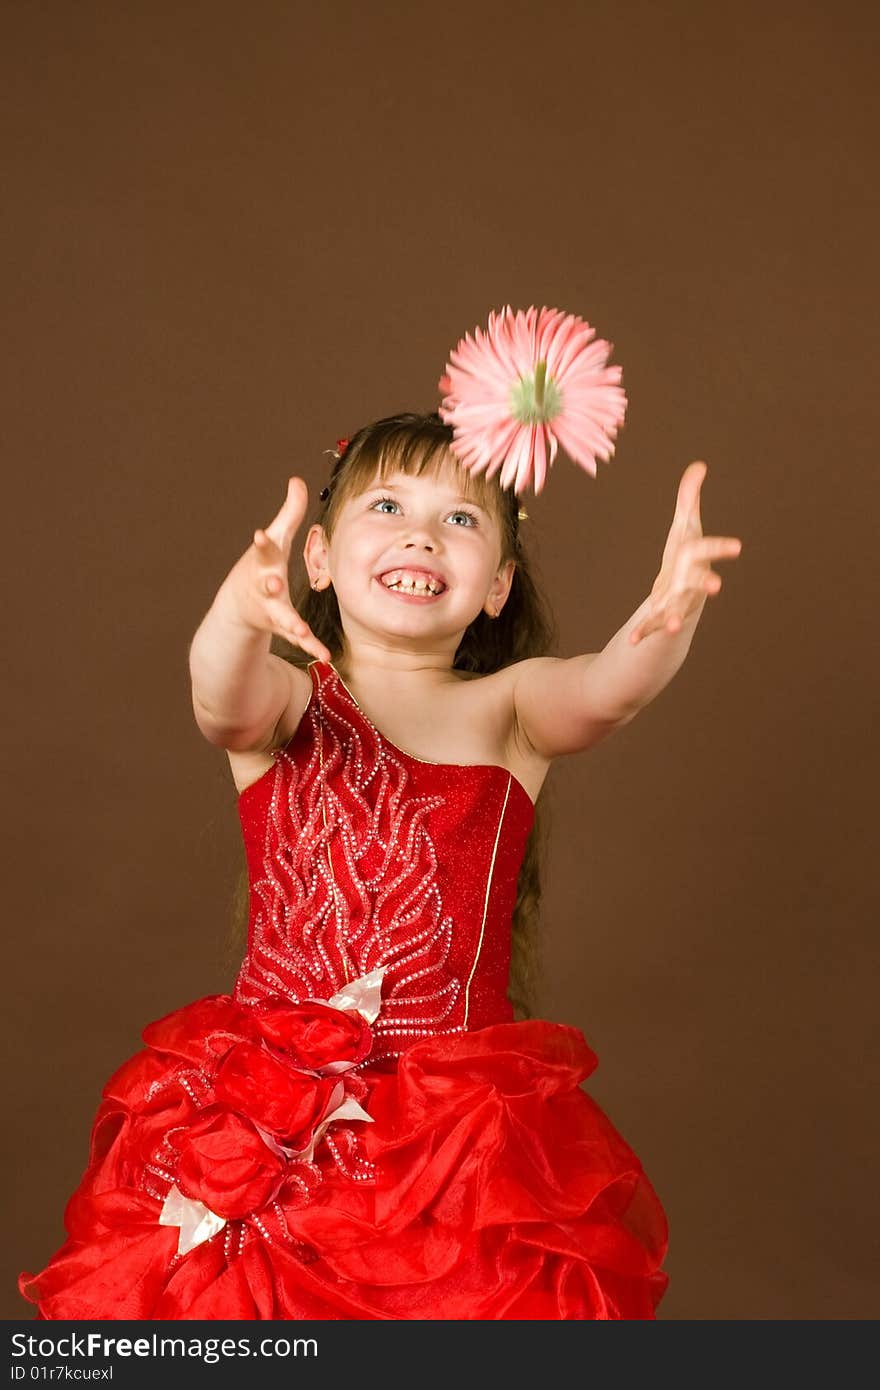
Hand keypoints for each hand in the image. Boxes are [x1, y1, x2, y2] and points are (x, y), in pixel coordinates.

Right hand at [231, 476, 331, 663]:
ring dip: (291, 623)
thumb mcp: (275, 540)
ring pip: (282, 618)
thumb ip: (289, 513)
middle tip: (273, 584)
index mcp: (264, 562)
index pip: (263, 550)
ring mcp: (271, 610)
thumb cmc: (262, 565)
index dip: (262, 542)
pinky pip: (299, 638)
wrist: (239, 606)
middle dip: (269, 585)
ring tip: (300, 631)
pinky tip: (325, 657)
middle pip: (267, 586)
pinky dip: (311, 646)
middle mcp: (265, 587)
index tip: (260, 534)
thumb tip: (298, 479)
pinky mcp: (281, 627)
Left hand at [629, 462, 741, 644]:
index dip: (721, 547)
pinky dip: (642, 633)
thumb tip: (698, 465)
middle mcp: (690, 582)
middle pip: (698, 583)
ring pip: (678, 610)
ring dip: (674, 617)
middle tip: (716, 587)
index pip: (708, 550)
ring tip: (672, 626)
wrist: (681, 594)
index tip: (737, 547)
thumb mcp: (685, 526)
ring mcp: (676, 602)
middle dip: (706, 583)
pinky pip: (652, 626)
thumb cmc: (686, 557)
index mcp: (695, 558)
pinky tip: (631, 641)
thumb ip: (689, 498)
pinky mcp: (661, 617)